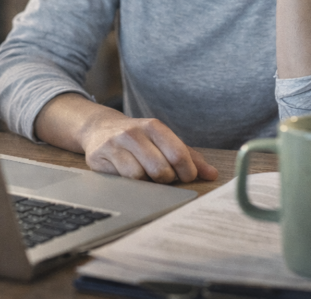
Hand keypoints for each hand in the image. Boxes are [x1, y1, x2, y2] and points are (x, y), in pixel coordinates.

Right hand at [78, 111, 218, 183]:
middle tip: (164, 178)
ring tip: (146, 176)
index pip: (178, 154)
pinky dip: (131, 184)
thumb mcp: (163, 141)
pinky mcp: (99, 159)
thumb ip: (189, 157)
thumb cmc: (139, 139)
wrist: (99, 128)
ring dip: (147, 183)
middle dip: (166, 180)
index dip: (187, 172)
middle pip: (160, 169)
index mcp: (154, 126)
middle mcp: (134, 133)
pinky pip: (121, 181)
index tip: (186, 177)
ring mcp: (115, 145)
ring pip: (140, 176)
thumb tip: (212, 174)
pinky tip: (130, 178)